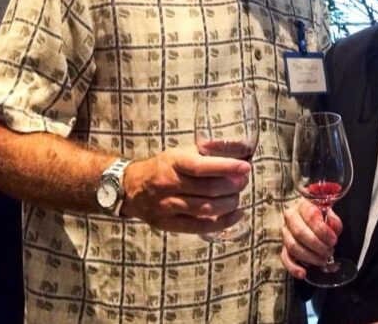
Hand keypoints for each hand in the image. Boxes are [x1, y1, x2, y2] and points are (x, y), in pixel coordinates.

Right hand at [120, 147, 250, 233]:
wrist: (132, 187)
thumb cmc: (165, 167)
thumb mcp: (181, 153)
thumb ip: (207, 153)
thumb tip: (241, 150)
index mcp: (173, 162)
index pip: (202, 166)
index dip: (227, 167)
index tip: (245, 167)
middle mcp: (168, 184)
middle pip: (208, 189)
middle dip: (233, 186)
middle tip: (244, 182)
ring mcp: (167, 206)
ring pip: (207, 208)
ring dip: (230, 203)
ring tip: (238, 196)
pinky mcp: (168, 224)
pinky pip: (200, 226)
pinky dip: (223, 222)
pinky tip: (236, 214)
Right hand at [280, 198, 342, 278]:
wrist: (310, 218)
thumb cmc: (321, 217)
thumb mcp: (330, 215)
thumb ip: (334, 221)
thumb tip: (333, 226)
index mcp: (303, 205)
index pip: (311, 216)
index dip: (323, 230)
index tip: (333, 240)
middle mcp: (290, 217)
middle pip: (300, 233)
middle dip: (317, 245)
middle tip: (329, 251)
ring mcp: (285, 232)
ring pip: (293, 246)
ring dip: (309, 256)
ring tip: (322, 260)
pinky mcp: (283, 246)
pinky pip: (285, 258)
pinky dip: (293, 268)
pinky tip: (303, 273)